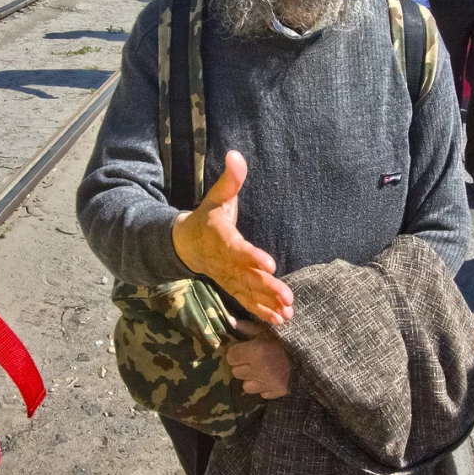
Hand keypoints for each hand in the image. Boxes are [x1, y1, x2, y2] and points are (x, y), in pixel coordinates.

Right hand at [172, 151, 292, 324]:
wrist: (185, 244)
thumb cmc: (207, 216)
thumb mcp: (216, 196)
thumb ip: (230, 179)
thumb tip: (235, 154)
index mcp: (221, 238)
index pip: (237, 249)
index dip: (252, 257)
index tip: (270, 264)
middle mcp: (224, 261)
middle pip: (246, 276)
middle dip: (266, 287)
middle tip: (287, 297)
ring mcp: (227, 277)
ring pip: (248, 293)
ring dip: (267, 304)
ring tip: (288, 313)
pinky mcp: (232, 286)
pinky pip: (246, 301)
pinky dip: (262, 312)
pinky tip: (280, 320)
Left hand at [226, 319, 290, 398]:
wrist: (311, 353)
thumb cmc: (287, 337)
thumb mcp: (268, 328)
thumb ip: (248, 327)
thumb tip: (230, 322)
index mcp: (256, 351)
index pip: (231, 356)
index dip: (235, 352)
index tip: (242, 348)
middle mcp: (258, 370)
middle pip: (236, 372)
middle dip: (241, 365)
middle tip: (251, 358)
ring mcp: (267, 384)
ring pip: (246, 386)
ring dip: (250, 378)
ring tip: (259, 369)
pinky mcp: (276, 393)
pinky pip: (261, 393)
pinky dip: (263, 386)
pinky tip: (270, 377)